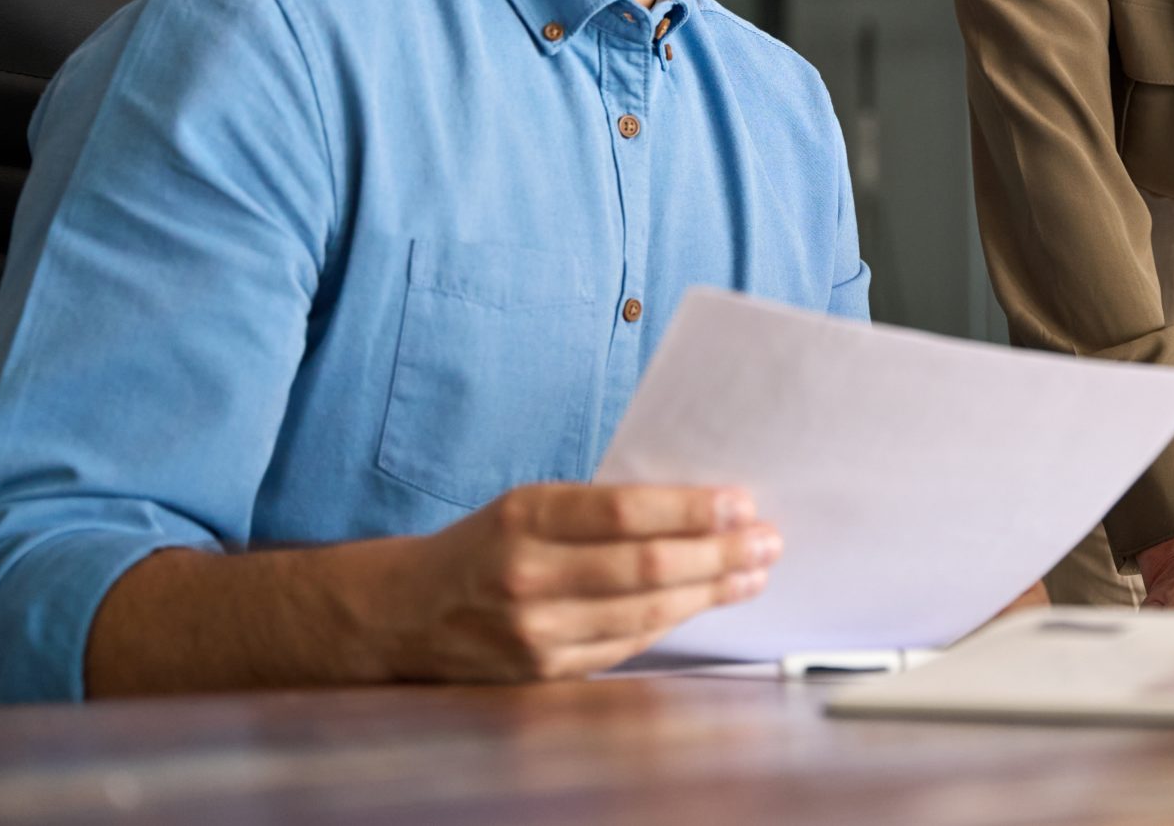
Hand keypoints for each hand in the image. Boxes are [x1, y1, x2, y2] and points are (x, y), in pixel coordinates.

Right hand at [377, 482, 778, 681]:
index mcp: (526, 516)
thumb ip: (602, 508)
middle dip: (719, 554)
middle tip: (767, 540)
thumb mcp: (531, 503)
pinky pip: (628, 644)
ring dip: (711, 591)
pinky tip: (706, 602)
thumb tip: (699, 509)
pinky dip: (674, 621)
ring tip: (753, 572)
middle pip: (645, 567)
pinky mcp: (545, 670)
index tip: (741, 503)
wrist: (406, 612)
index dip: (691, 510)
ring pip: (645, 611)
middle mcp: (528, 574)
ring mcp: (535, 630)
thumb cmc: (486, 544)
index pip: (624, 511)